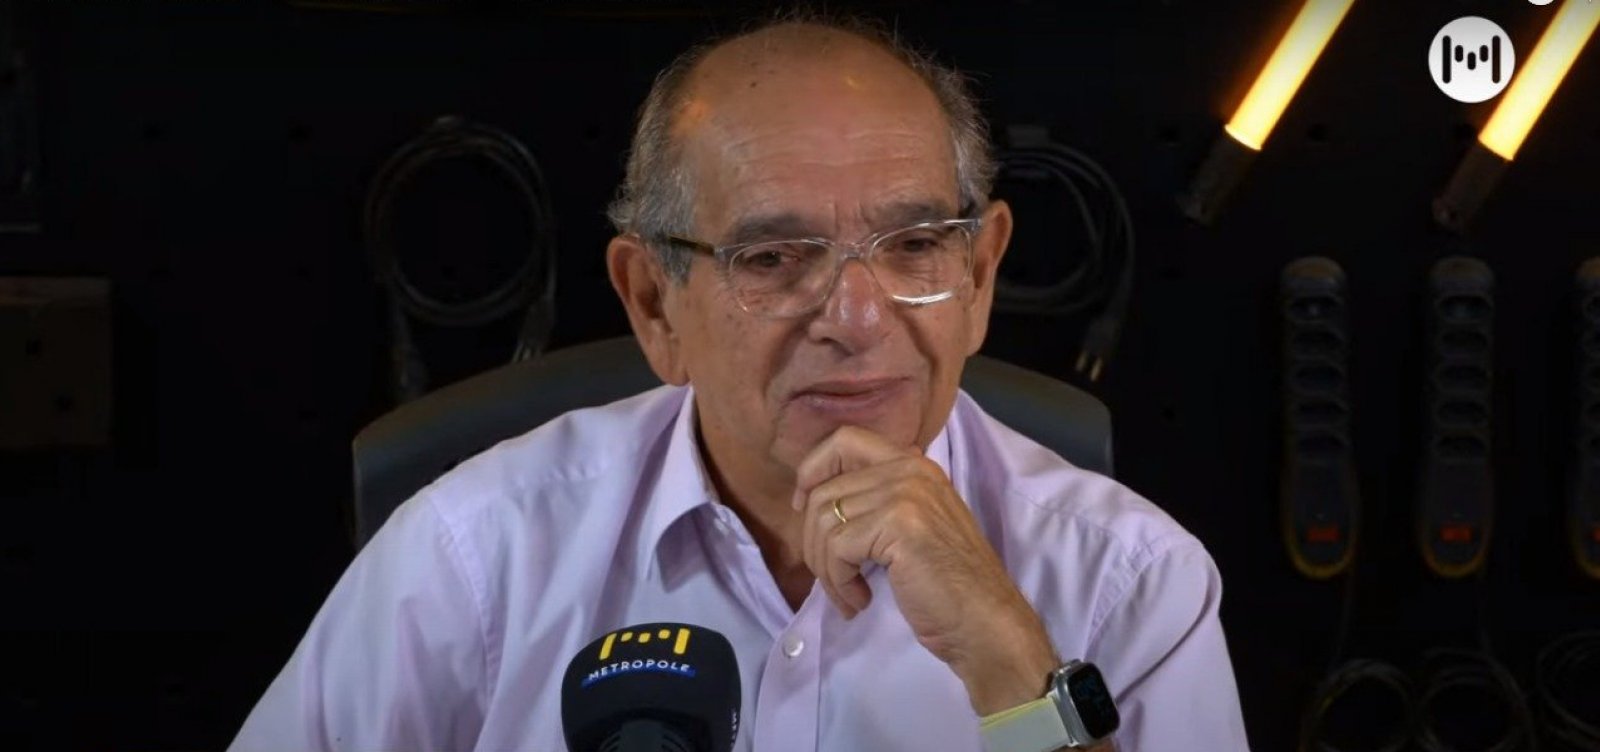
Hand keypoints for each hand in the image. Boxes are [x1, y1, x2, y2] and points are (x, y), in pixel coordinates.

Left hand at [791, 425, 1059, 713]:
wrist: (985, 622)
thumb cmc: (947, 585)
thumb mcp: (912, 526)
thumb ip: (877, 501)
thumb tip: (814, 499)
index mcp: (914, 464)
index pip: (843, 440)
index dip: (812, 470)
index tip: (804, 508)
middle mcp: (910, 469)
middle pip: (824, 490)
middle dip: (814, 543)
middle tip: (833, 578)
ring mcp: (906, 494)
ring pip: (824, 520)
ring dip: (826, 568)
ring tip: (848, 594)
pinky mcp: (898, 525)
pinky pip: (836, 547)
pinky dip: (838, 582)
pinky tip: (860, 600)